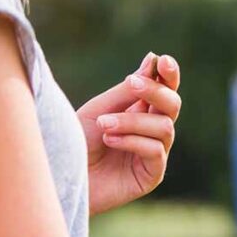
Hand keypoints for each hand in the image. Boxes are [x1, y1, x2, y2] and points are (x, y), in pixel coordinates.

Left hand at [77, 52, 181, 214]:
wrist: (63, 175)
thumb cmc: (76, 141)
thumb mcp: (100, 109)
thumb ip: (127, 91)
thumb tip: (152, 61)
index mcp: (141, 111)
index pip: (165, 90)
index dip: (169, 76)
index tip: (163, 61)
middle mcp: (152, 131)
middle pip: (172, 105)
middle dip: (156, 92)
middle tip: (131, 84)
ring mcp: (155, 153)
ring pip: (164, 127)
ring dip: (132, 121)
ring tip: (103, 125)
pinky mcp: (152, 175)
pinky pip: (155, 150)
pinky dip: (132, 141)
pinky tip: (109, 141)